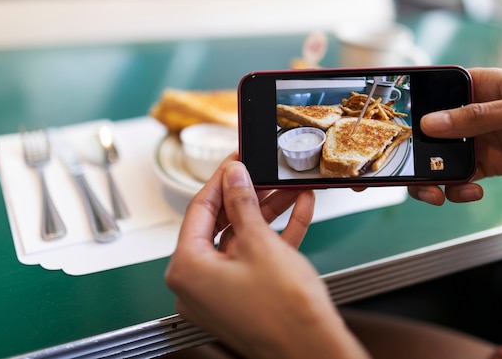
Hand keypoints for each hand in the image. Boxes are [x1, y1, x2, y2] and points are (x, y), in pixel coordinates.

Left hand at [165, 155, 368, 358]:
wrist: (314, 350)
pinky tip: (298, 211)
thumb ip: (243, 204)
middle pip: (221, 224)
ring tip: (288, 189)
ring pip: (242, 239)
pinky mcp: (245, 296)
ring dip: (267, 212)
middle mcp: (198, 283)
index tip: (235, 160)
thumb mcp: (260, 242)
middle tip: (264, 172)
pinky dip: (275, 235)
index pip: (199, 210)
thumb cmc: (284, 312)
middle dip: (249, 196)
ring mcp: (222, 291)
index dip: (220, 180)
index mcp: (187, 269)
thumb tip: (234, 176)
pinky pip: (255, 257)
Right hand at [409, 68, 501, 204]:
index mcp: (486, 84)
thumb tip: (432, 123)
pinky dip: (458, 188)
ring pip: (444, 157)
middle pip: (434, 130)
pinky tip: (470, 193)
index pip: (438, 90)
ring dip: (435, 176)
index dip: (414, 107)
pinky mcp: (496, 163)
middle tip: (410, 174)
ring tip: (439, 193)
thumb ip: (481, 116)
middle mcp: (480, 111)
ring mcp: (486, 138)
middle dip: (418, 153)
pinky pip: (464, 176)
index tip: (396, 128)